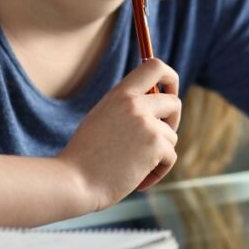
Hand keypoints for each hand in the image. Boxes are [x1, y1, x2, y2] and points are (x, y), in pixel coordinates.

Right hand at [56, 59, 181, 211]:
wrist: (73, 182)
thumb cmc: (83, 157)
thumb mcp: (101, 120)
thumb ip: (126, 109)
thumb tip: (155, 108)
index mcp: (120, 94)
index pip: (154, 67)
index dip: (170, 77)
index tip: (170, 91)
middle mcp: (135, 104)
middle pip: (174, 102)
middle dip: (172, 121)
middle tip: (159, 139)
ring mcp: (147, 123)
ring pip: (171, 136)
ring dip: (159, 154)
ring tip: (135, 169)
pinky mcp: (155, 144)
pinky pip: (170, 156)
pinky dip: (158, 171)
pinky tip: (138, 180)